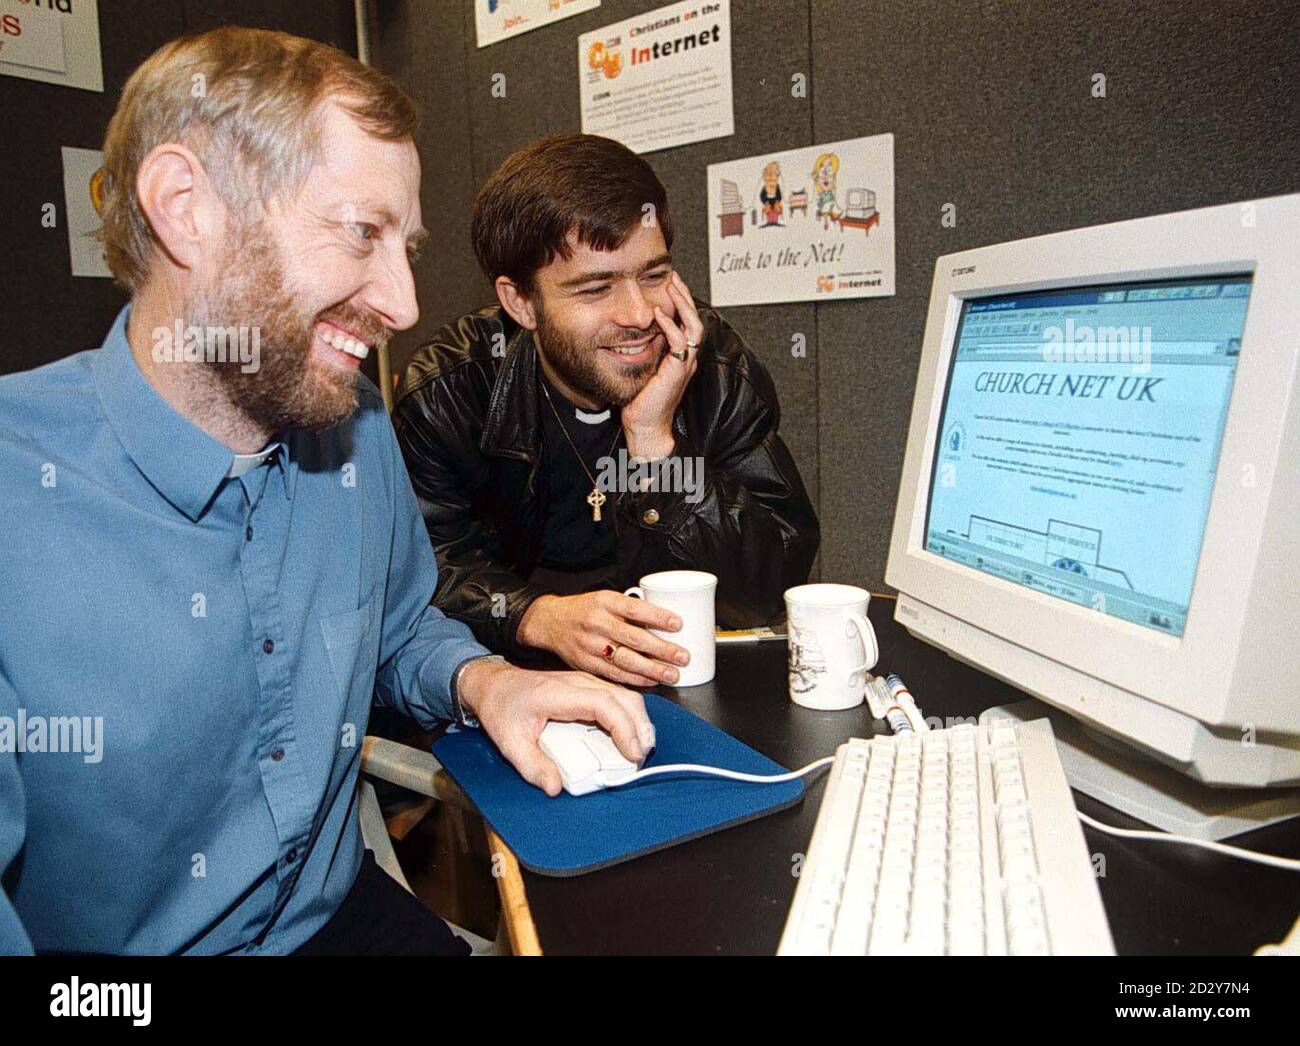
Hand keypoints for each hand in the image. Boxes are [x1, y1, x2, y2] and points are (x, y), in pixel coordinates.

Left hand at [458, 660, 654, 796]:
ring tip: (639, 750)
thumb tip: (555, 787)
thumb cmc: (501, 707)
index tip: (632, 753)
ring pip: (625, 695)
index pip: (604, 704)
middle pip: (624, 698)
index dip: (624, 728)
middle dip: (640, 728)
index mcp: (559, 694)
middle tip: (641, 757)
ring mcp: (584, 681)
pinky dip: (629, 716)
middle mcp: (577, 682)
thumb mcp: (509, 742)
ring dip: (638, 722)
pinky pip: (617, 697)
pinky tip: (629, 736)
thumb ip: (532, 766)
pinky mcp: (587, 686)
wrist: (492, 684)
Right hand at [517, 590, 689, 687]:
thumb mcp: (605, 599)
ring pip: (626, 660)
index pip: (635, 609)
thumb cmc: (584, 610)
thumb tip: (663, 623)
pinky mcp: (587, 664)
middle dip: (662, 650)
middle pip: (634, 638)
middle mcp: (597, 623)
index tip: (677, 624)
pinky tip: (652, 681)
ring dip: (653, 669)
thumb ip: (629, 610)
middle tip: (683, 656)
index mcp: (604, 602)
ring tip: (672, 674)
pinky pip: (615, 674)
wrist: (549, 622)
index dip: (658, 617)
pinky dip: (636, 679)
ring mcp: (590, 645)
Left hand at [620, 271, 703, 459]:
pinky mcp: (678, 372)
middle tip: (674, 276)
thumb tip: (631, 331)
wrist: (646, 427)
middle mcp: (688, 359)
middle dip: (685, 296)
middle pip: (695, 319)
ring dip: (682, 305)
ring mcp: (685, 365)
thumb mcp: (643, 368)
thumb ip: (644, 349)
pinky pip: (681, 343)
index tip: (670, 283)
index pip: (687, 322)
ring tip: (672, 287)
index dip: (681, 302)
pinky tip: (660, 315)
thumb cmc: (642, 402)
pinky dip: (671, 327)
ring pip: (693, 327)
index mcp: (681, 358)